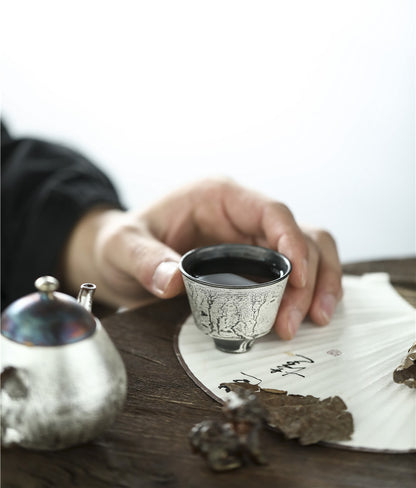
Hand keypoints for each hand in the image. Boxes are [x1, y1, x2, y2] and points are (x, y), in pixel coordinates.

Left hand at [62, 178, 341, 338]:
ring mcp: (253, 238)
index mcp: (220, 196)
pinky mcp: (254, 262)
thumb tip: (172, 280)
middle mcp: (244, 214)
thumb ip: (144, 259)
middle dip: (308, 277)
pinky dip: (308, 292)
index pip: (272, 211)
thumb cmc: (123, 241)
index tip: (299, 279)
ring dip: (319, 284)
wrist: (119, 257)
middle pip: (299, 235)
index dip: (293, 242)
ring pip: (309, 250)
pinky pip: (295, 271)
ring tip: (316, 321)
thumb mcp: (123, 246)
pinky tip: (307, 317)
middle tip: (293, 322)